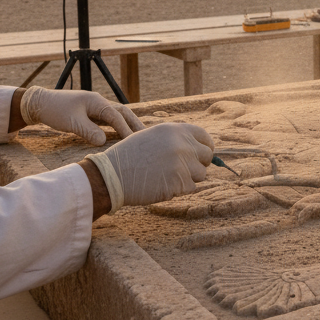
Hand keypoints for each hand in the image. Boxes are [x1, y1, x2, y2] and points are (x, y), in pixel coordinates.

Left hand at [18, 86, 144, 144]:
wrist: (40, 103)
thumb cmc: (55, 110)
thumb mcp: (71, 122)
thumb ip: (88, 131)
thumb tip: (104, 142)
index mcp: (96, 102)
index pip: (116, 116)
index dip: (126, 129)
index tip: (135, 141)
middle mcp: (99, 103)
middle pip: (123, 112)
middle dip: (135, 124)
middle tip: (147, 137)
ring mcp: (96, 108)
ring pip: (117, 116)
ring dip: (128, 125)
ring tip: (139, 137)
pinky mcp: (91, 114)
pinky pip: (109, 120)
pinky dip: (118, 127)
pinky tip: (122, 136)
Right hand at [85, 122, 214, 210]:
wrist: (112, 175)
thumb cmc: (129, 156)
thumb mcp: (152, 136)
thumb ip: (175, 139)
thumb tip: (197, 148)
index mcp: (176, 130)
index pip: (205, 138)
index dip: (204, 147)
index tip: (200, 155)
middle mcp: (182, 144)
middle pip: (207, 156)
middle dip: (198, 164)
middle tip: (183, 169)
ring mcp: (183, 164)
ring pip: (201, 174)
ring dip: (189, 178)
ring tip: (167, 177)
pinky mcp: (180, 183)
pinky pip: (191, 188)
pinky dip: (180, 189)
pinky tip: (162, 185)